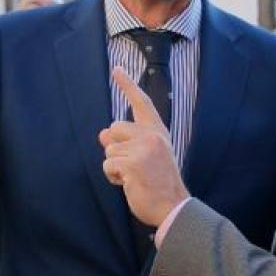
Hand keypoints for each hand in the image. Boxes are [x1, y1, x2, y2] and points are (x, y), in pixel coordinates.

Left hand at [99, 67, 189, 231]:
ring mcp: (143, 149)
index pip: (141, 103)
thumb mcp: (145, 157)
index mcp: (157, 132)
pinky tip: (129, 183)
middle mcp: (152, 136)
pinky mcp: (132, 163)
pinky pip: (108, 164)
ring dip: (115, 165)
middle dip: (116, 147)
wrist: (173, 206)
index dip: (128, 85)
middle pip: (114, 127)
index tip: (117, 69)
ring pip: (109, 148)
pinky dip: (113, 177)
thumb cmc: (159, 183)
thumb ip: (127, 142)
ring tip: (133, 177)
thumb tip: (102, 133)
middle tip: (133, 165)